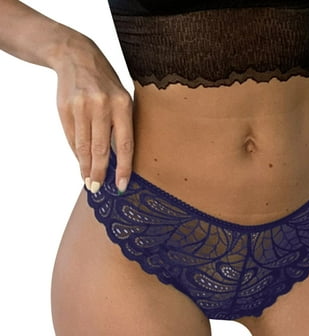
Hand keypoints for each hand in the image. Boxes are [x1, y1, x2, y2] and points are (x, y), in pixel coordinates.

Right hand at [54, 33, 133, 192]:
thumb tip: (118, 161)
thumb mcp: (121, 99)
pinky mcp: (65, 109)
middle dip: (100, 173)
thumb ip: (121, 127)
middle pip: (101, 149)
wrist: (76, 56)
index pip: (125, 144)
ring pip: (84, 147)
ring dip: (86, 167)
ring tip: (89, 181)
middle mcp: (102, 106)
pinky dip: (77, 153)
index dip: (123, 168)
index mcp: (122, 105)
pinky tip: (81, 164)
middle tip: (98, 188)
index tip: (122, 186)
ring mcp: (81, 107)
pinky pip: (72, 138)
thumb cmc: (105, 83)